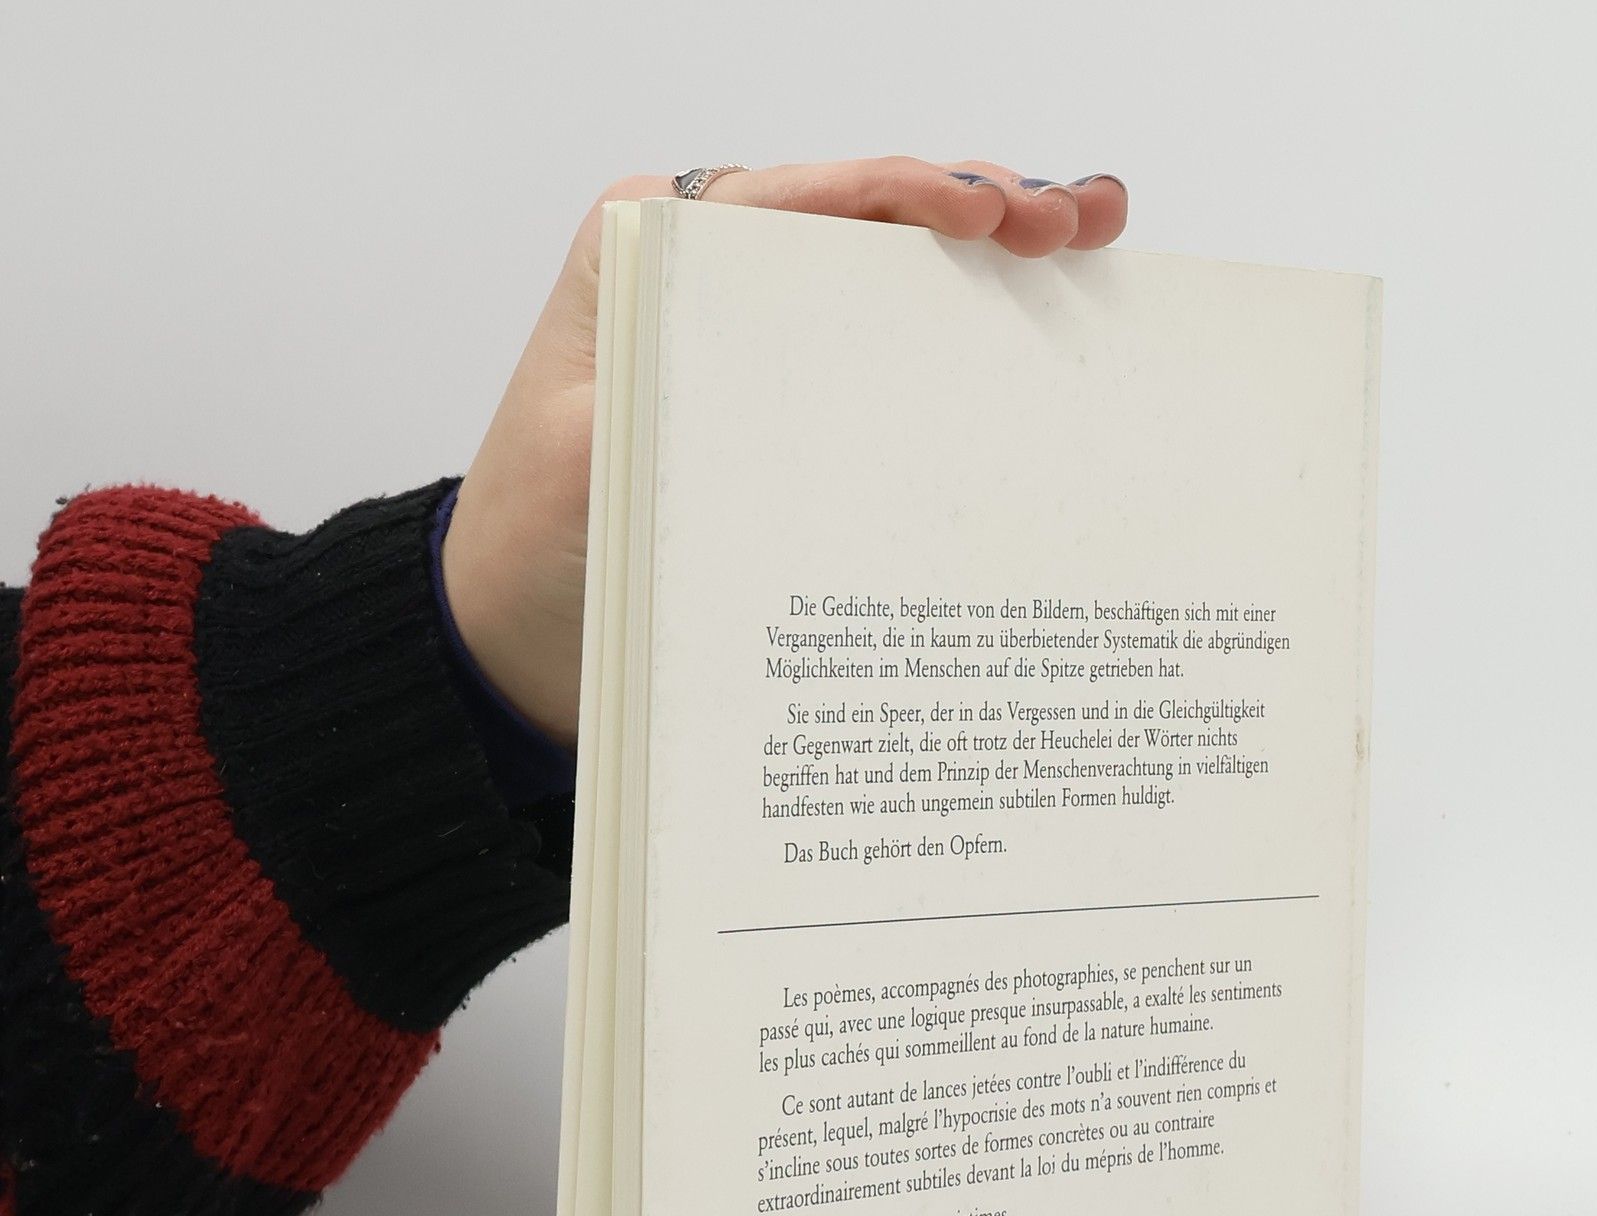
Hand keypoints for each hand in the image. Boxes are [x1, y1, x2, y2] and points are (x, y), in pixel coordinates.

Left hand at [440, 159, 1128, 746]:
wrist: (512, 642)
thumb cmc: (527, 548)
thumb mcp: (579, 463)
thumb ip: (661, 396)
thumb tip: (779, 370)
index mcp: (651, 252)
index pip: (805, 195)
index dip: (911, 192)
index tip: (990, 216)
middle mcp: (711, 278)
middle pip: (867, 219)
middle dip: (980, 208)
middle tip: (1077, 221)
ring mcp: (757, 341)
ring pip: (890, 279)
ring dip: (989, 266)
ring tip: (1084, 243)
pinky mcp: (785, 408)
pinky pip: (885, 358)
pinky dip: (962, 344)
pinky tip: (1033, 334)